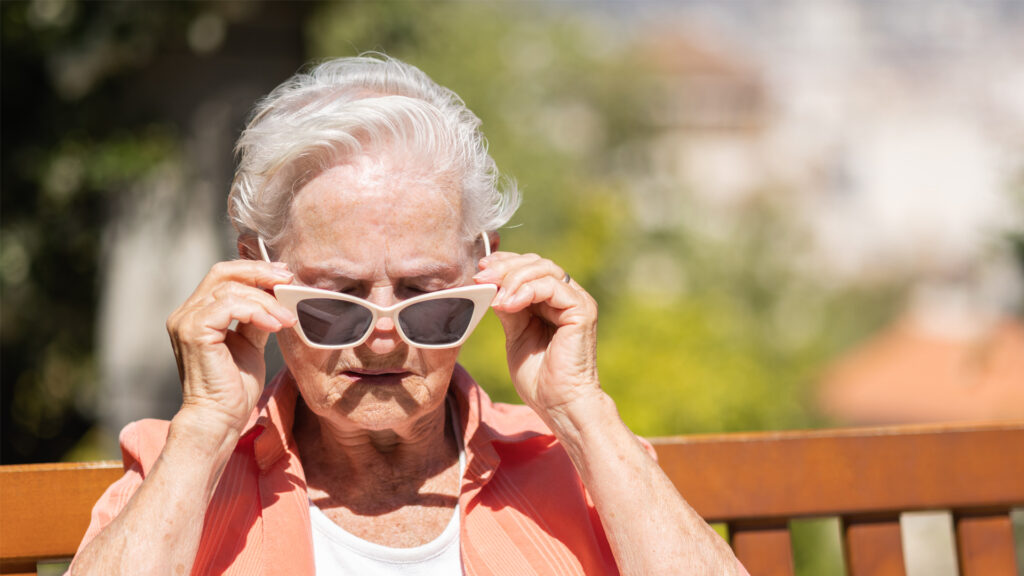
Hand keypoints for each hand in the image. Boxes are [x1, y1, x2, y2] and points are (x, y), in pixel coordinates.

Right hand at [166, 260, 296, 433]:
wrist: (220, 419)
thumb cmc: (234, 389)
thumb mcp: (250, 344)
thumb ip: (256, 319)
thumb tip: (276, 296)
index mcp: (197, 314)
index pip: (224, 276)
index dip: (254, 270)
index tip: (284, 276)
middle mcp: (186, 313)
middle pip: (223, 272)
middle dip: (260, 272)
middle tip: (288, 280)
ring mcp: (186, 321)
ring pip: (232, 289)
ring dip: (267, 300)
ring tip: (288, 318)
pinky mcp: (194, 331)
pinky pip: (230, 306)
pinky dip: (258, 311)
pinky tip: (276, 325)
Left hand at [473, 252, 600, 418]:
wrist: (559, 405)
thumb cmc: (538, 378)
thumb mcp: (515, 335)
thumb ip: (508, 308)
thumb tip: (491, 284)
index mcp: (554, 302)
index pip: (531, 267)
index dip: (506, 262)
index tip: (481, 268)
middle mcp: (569, 297)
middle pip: (537, 263)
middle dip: (505, 267)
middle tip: (481, 277)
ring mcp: (578, 302)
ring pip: (544, 269)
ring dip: (513, 278)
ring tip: (494, 296)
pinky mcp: (582, 311)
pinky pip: (552, 286)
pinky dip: (526, 290)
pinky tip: (507, 305)